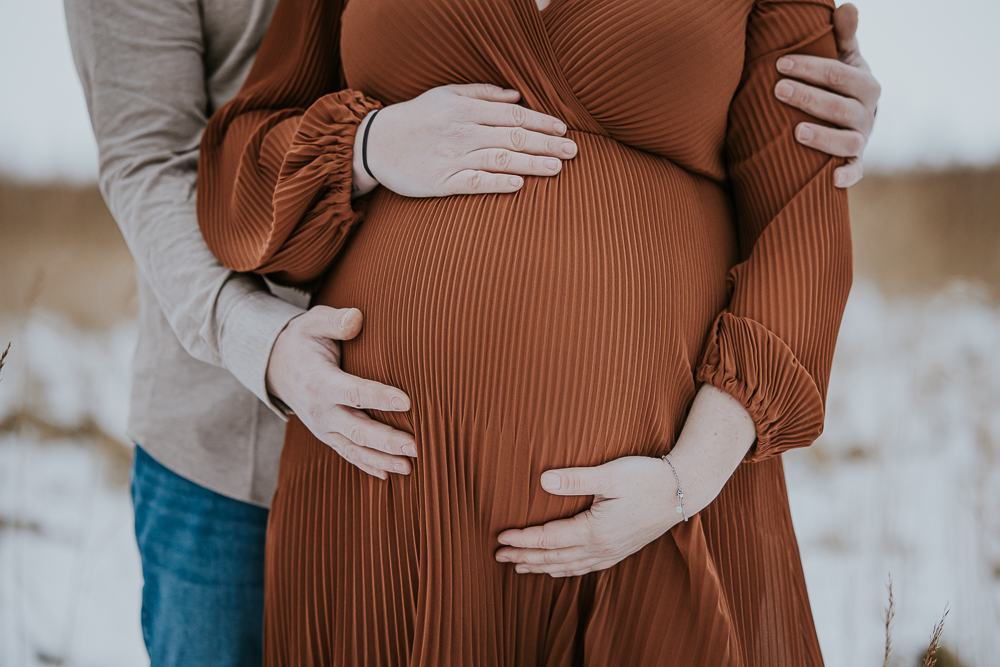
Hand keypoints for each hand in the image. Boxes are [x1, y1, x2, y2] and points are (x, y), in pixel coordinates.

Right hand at [266, 306, 415, 478]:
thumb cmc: (302, 340)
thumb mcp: (313, 322)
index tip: (407, 402)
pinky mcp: (327, 435)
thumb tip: (357, 317)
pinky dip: (367, 465)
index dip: (380, 398)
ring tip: (411, 467)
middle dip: (388, 440)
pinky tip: (389, 474)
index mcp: (319, 382)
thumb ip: (336, 321)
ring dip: (382, 459)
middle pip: (357, 429)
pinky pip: (348, 453)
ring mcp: (322, 427)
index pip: (354, 392)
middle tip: (417, 446)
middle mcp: (320, 410)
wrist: (275, 366)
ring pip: (354, 448)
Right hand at [352, 83, 577, 197]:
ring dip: (531, 164)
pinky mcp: (441, 182)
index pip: (513, 114)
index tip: (563, 129)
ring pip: (500, 159)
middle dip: (546, 143)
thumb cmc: (415, 118)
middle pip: (513, 137)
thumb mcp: (445, 95)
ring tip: (557, 168)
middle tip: (573, 152)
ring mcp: (452, 158)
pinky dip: (497, 183)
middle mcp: (462, 132)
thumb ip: (481, 93)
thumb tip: (516, 95)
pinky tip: (519, 185)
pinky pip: (474, 183)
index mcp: (465, 109)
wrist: (376, 144)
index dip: (541, 121)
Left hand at [496, 385, 755, 576]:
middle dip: (525, 557)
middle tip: (499, 556)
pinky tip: (558, 570)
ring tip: (520, 567)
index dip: (523, 539)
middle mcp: (601, 548)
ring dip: (542, 566)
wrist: (685, 490)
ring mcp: (612, 552)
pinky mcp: (621, 550)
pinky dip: (566, 570)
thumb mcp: (611, 474)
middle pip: (554, 557)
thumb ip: (575, 478)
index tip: (500, 538)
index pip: (549, 539)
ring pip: (568, 566)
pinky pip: (585, 567)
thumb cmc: (648, 477)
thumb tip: (542, 480)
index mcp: (595, 531)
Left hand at [774, 3, 880, 187]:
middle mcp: (866, 113)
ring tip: (795, 132)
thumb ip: (844, 36)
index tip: (780, 62)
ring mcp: (861, 139)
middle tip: (777, 89)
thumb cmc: (841, 85)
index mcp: (865, 85)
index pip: (836, 74)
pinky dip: (847, 176)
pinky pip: (855, 172)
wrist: (854, 119)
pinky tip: (832, 180)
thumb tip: (846, 6)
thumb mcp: (846, 59)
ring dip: (823, 137)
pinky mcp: (855, 162)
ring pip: (846, 141)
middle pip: (838, 107)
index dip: (809, 67)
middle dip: (807, 97)